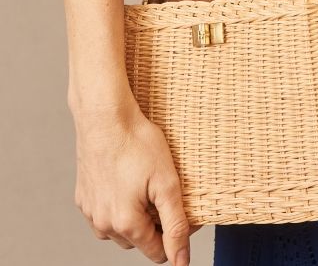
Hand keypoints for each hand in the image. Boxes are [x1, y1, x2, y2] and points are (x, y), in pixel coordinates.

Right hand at [72, 100, 200, 264]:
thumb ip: (176, 225)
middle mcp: (103, 224)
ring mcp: (90, 211)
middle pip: (138, 241)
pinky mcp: (82, 197)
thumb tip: (181, 261)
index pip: (157, 252)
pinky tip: (127, 181)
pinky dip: (117, 205)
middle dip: (154, 223)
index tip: (184, 209)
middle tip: (164, 191)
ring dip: (134, 216)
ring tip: (145, 184)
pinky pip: (103, 213)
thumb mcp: (167, 183)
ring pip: (119, 229)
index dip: (176, 234)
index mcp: (126, 224)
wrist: (105, 116)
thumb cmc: (137, 143)